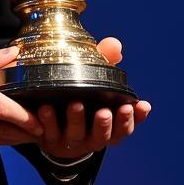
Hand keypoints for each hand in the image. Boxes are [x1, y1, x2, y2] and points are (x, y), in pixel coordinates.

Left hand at [36, 37, 150, 160]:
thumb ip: (106, 63)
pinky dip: (48, 121)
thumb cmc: (85, 97)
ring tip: (76, 104)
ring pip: (77, 133)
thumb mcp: (96, 81)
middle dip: (105, 124)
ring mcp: (72, 139)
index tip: (137, 106)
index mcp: (108, 127)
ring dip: (77, 120)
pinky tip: (46, 108)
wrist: (55, 126)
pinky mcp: (50, 138)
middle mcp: (92, 136)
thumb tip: (114, 44)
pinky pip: (49, 131)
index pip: (124, 128)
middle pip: (103, 136)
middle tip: (104, 111)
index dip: (133, 119)